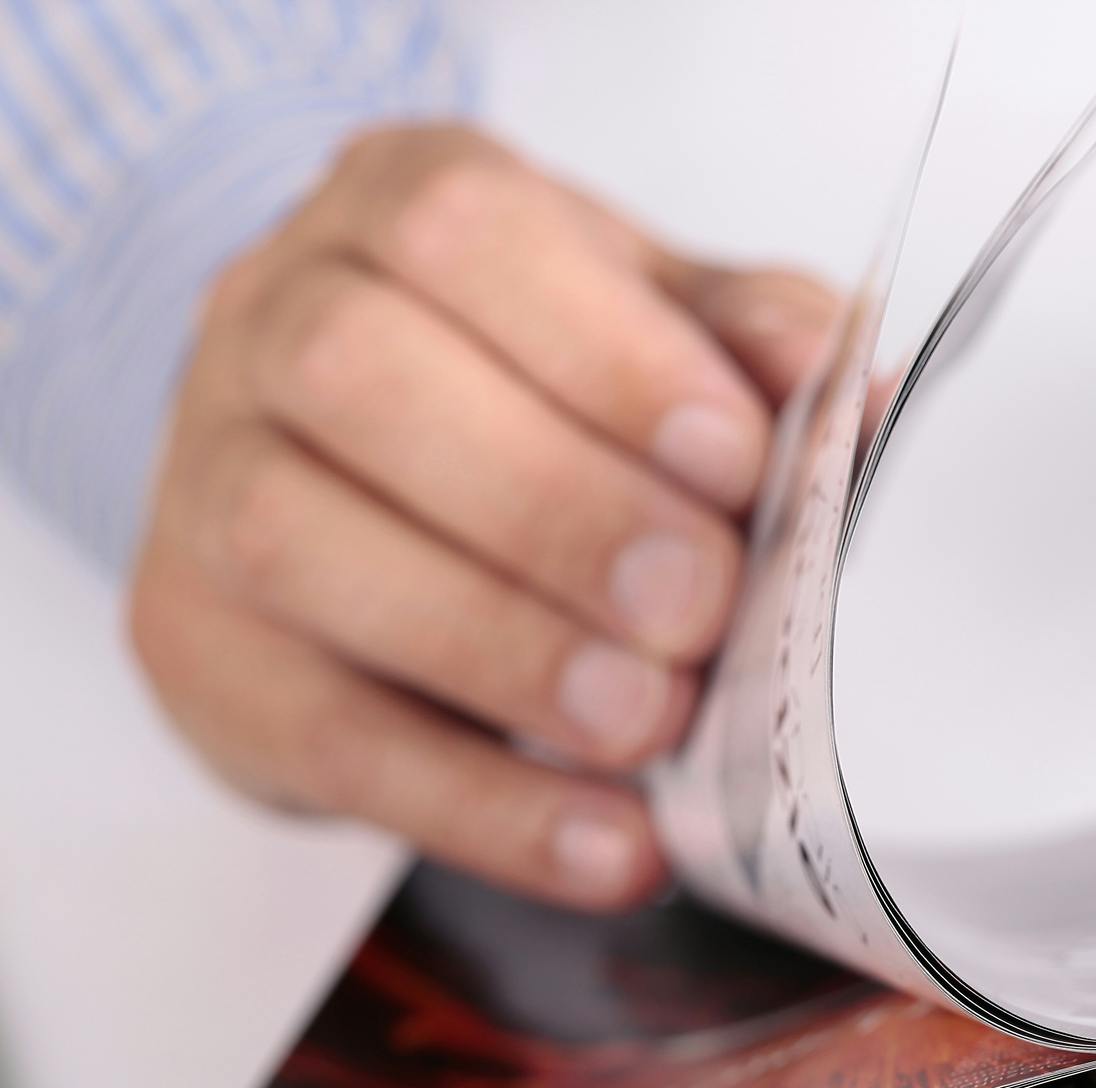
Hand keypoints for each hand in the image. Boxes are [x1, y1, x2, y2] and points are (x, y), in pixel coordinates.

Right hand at [128, 125, 838, 906]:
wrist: (367, 483)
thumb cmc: (543, 387)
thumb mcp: (664, 330)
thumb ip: (761, 346)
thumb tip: (867, 401)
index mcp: (399, 207)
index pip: (463, 236)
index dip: (605, 356)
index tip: (733, 462)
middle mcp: (269, 319)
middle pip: (362, 380)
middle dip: (553, 506)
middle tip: (697, 606)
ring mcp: (204, 482)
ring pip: (302, 548)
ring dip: (503, 651)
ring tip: (651, 721)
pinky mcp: (202, 652)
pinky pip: (327, 737)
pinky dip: (483, 807)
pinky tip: (608, 845)